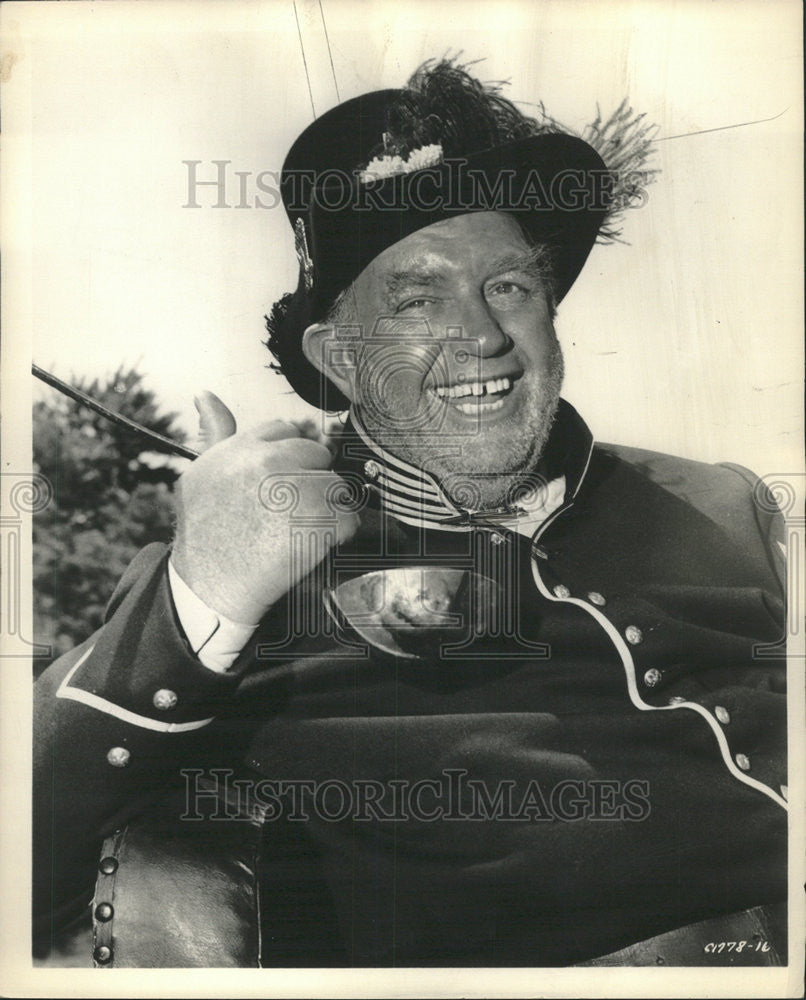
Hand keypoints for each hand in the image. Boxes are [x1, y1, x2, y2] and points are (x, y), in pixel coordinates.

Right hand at [172, 391, 358, 623]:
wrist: (209, 587)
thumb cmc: (203, 535)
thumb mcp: (199, 475)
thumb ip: (213, 433)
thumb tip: (205, 395)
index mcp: (245, 447)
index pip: (286, 433)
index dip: (287, 460)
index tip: (279, 485)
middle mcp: (271, 463)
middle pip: (316, 456)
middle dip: (310, 481)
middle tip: (289, 513)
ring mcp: (297, 492)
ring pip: (336, 486)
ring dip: (326, 509)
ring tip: (299, 532)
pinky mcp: (319, 524)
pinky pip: (349, 518)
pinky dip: (339, 535)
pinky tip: (314, 547)